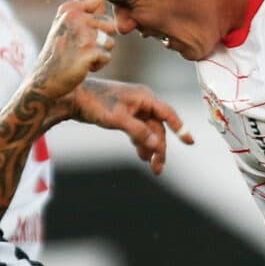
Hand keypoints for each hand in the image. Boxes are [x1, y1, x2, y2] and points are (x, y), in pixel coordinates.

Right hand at [31, 0, 117, 100]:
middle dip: (102, 39)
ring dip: (100, 52)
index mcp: (69, 8)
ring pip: (111, 41)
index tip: (85, 30)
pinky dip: (98, 65)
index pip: (99, 1)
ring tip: (82, 57)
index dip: (99, 17)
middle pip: (110, 23)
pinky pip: (107, 56)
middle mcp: (74, 17)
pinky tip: (83, 67)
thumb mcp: (66, 24)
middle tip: (82, 48)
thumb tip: (105, 2)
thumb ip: (84, 12)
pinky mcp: (88, 52)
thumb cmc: (60, 53)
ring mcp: (82, 34)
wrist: (46, 81)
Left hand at [74, 80, 193, 173]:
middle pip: (157, 128)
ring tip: (150, 165)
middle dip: (159, 148)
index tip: (190, 142)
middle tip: (158, 168)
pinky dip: (140, 142)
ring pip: (148, 131)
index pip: (168, 114)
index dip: (180, 129)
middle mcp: (142, 101)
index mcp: (145, 97)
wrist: (74, 97)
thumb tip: (156, 145)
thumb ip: (138, 132)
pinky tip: (140, 154)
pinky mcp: (124, 114)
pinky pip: (138, 130)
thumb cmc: (95, 103)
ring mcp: (133, 108)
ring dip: (149, 148)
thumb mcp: (118, 119)